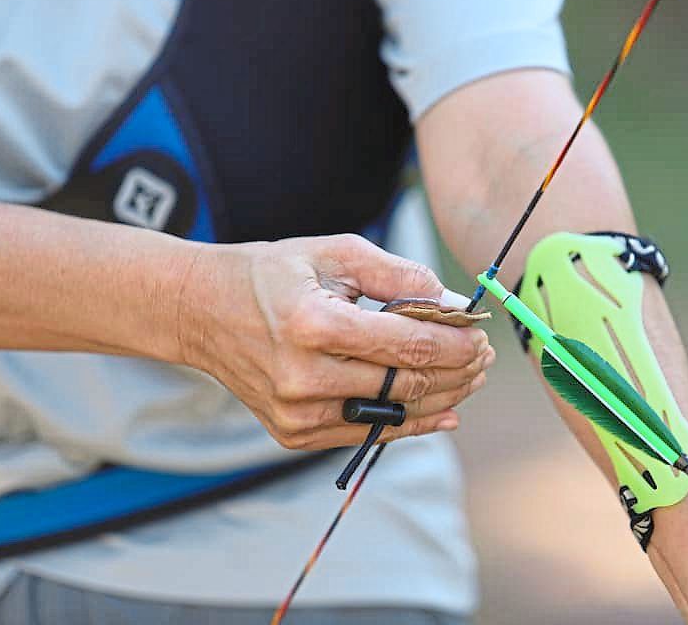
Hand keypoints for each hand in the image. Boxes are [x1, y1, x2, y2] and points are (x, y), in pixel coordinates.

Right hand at [178, 234, 493, 449]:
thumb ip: (398, 275)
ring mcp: (296, 412)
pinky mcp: (293, 433)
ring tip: (471, 379)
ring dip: (442, 399)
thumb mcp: (334, 254)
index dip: (456, 344)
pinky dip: (410, 424)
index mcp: (313, 324)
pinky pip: (367, 434)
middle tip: (485, 356)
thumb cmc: (272, 275)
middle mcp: (303, 376)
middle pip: (406, 385)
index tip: (481, 334)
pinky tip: (444, 412)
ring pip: (393, 416)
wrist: (201, 312)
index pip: (407, 344)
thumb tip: (454, 302)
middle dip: (458, 372)